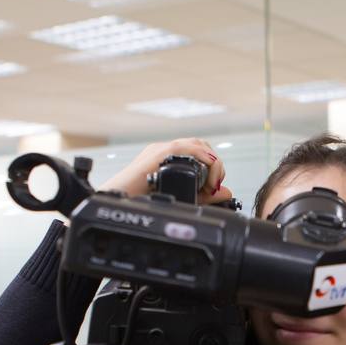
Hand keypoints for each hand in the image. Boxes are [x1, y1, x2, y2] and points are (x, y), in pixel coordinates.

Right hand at [100, 137, 233, 203]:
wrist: (117, 201)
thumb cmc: (141, 200)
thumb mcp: (182, 198)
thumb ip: (206, 196)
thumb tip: (228, 191)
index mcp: (169, 159)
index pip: (200, 152)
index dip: (213, 167)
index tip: (214, 187)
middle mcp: (165, 150)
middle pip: (201, 144)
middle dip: (215, 163)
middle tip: (216, 184)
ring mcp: (160, 150)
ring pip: (196, 143)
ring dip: (210, 160)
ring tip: (212, 181)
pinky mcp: (156, 154)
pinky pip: (182, 148)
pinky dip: (200, 156)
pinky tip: (207, 169)